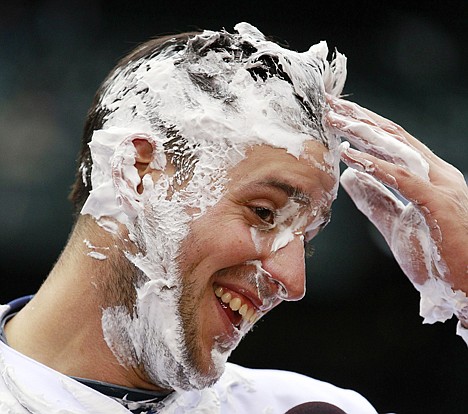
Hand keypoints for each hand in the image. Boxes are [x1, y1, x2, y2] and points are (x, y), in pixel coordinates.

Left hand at [325, 96, 467, 327]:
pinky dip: (375, 166)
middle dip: (359, 118)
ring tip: (334, 118)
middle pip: (392, 137)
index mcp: (427, 177)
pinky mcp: (438, 203)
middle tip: (329, 103)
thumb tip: (349, 176)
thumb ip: (374, 199)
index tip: (335, 115)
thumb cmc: (438, 258)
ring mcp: (439, 186)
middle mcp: (435, 174)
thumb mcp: (396, 224)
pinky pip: (402, 179)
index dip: (362, 126)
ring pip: (397, 149)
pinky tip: (351, 155)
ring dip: (362, 132)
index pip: (391, 144)